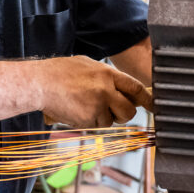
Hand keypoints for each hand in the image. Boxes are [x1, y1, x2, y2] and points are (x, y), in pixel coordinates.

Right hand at [34, 56, 151, 128]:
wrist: (40, 83)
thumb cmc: (60, 72)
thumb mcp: (87, 65)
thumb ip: (107, 77)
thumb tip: (122, 87)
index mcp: (107, 74)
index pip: (135, 88)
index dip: (147, 99)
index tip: (153, 106)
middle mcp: (105, 90)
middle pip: (128, 111)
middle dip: (123, 115)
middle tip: (112, 111)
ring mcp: (96, 106)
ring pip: (110, 122)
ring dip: (102, 118)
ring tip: (84, 105)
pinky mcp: (86, 119)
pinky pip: (95, 126)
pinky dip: (88, 123)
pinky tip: (77, 111)